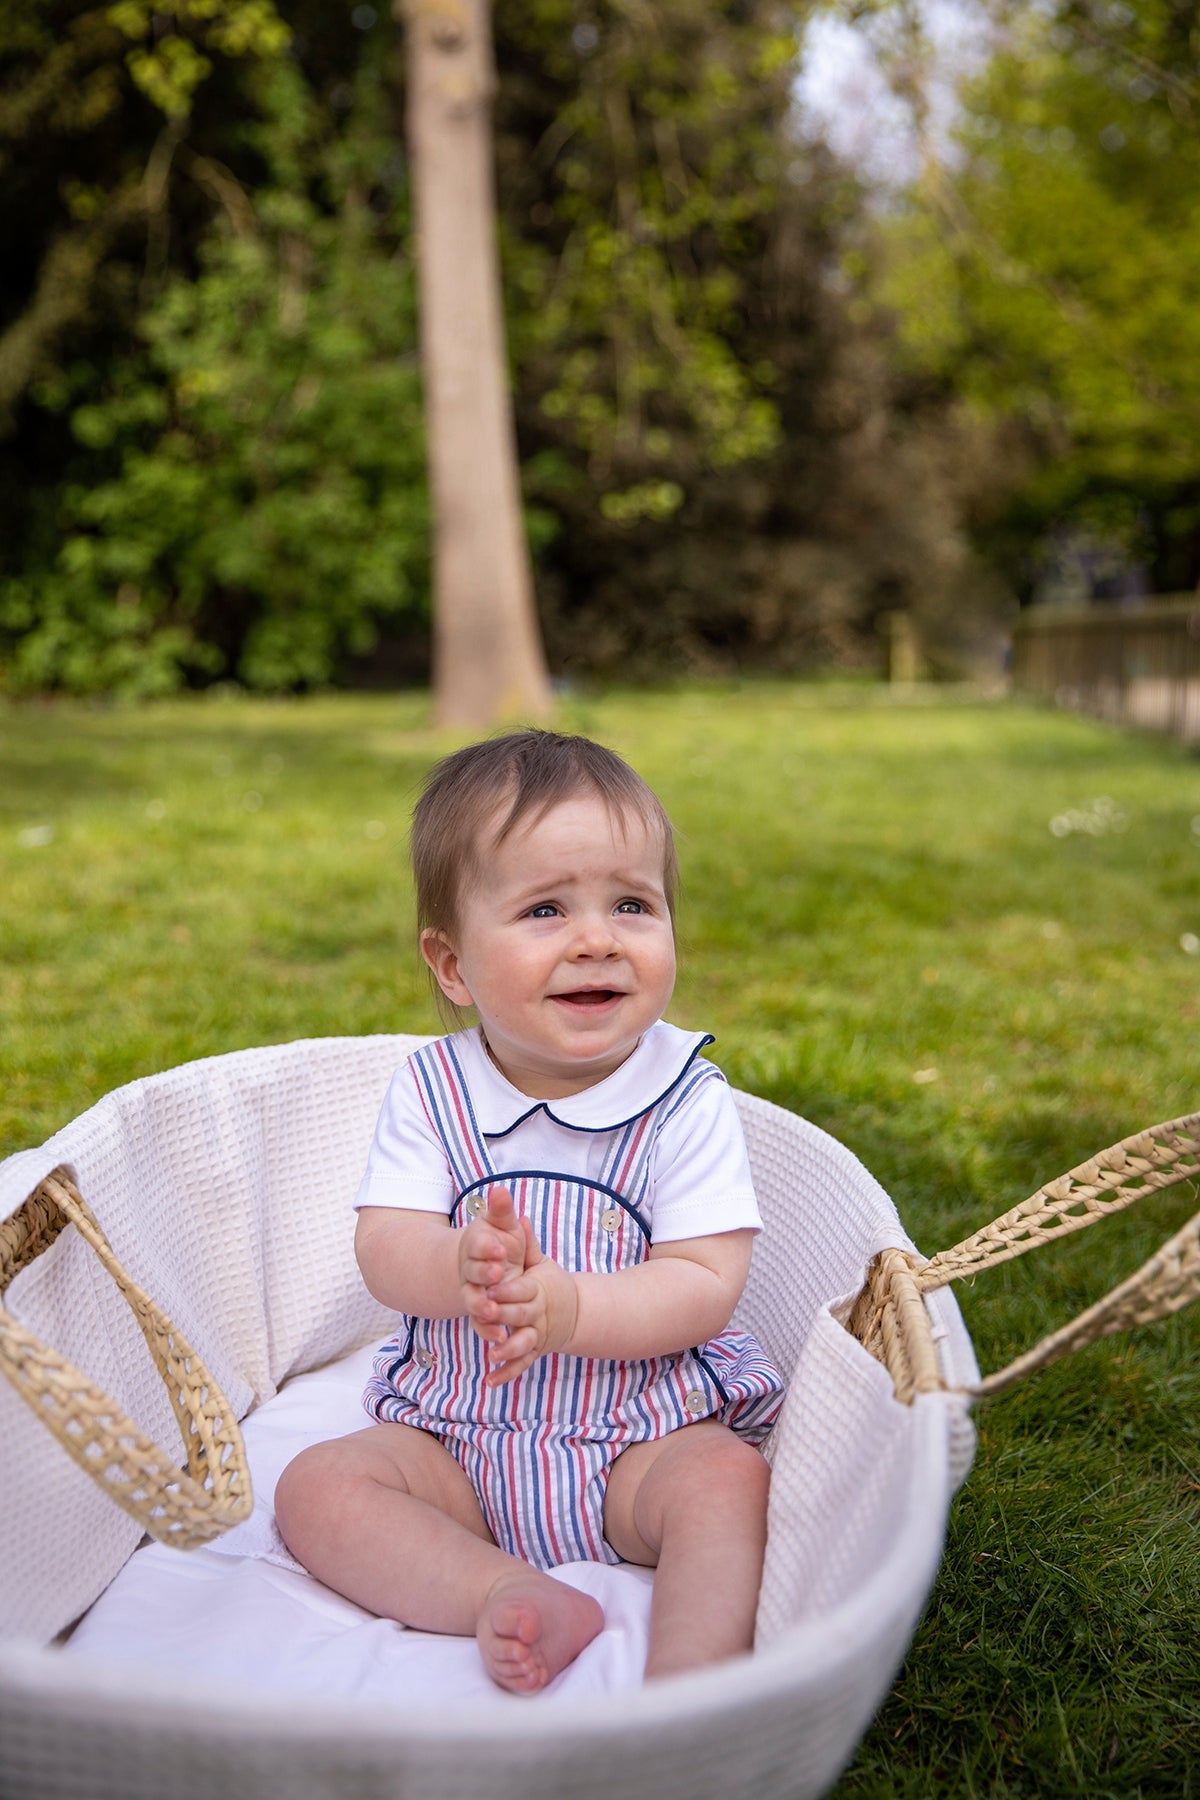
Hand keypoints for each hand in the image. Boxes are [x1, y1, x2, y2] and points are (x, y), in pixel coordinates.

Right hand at [457, 1186, 525, 1342]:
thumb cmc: (496, 1242)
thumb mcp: (502, 1225)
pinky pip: (480, 1323)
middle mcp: (471, 1270)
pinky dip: (488, 1330)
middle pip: (474, 1272)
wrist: (483, 1269)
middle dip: (484, 1273)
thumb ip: (502, 1210)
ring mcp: (473, 1292)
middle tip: (497, 1274)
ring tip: (493, 1311)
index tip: (499, 1247)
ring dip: (481, 1306)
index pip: (478, 1244)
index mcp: (476, 1246)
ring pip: (473, 1300)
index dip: (487, 1247)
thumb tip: (500, 1189)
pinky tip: (500, 1337)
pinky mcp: (480, 1313)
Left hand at [472, 1232, 579, 1387]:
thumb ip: (526, 1242)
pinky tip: (490, 1381)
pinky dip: (507, 1374)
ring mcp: (537, 1335)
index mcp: (539, 1289)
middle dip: (504, 1315)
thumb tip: (519, 1216)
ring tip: (492, 1353)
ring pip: (524, 1344)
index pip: (523, 1289)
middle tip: (485, 1315)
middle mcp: (539, 1314)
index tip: (490, 1288)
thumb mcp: (540, 1260)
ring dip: (508, 1349)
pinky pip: (521, 1365)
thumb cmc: (549, 1282)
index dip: (507, 1289)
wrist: (573, 1311)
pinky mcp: (534, 1352)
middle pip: (522, 1316)